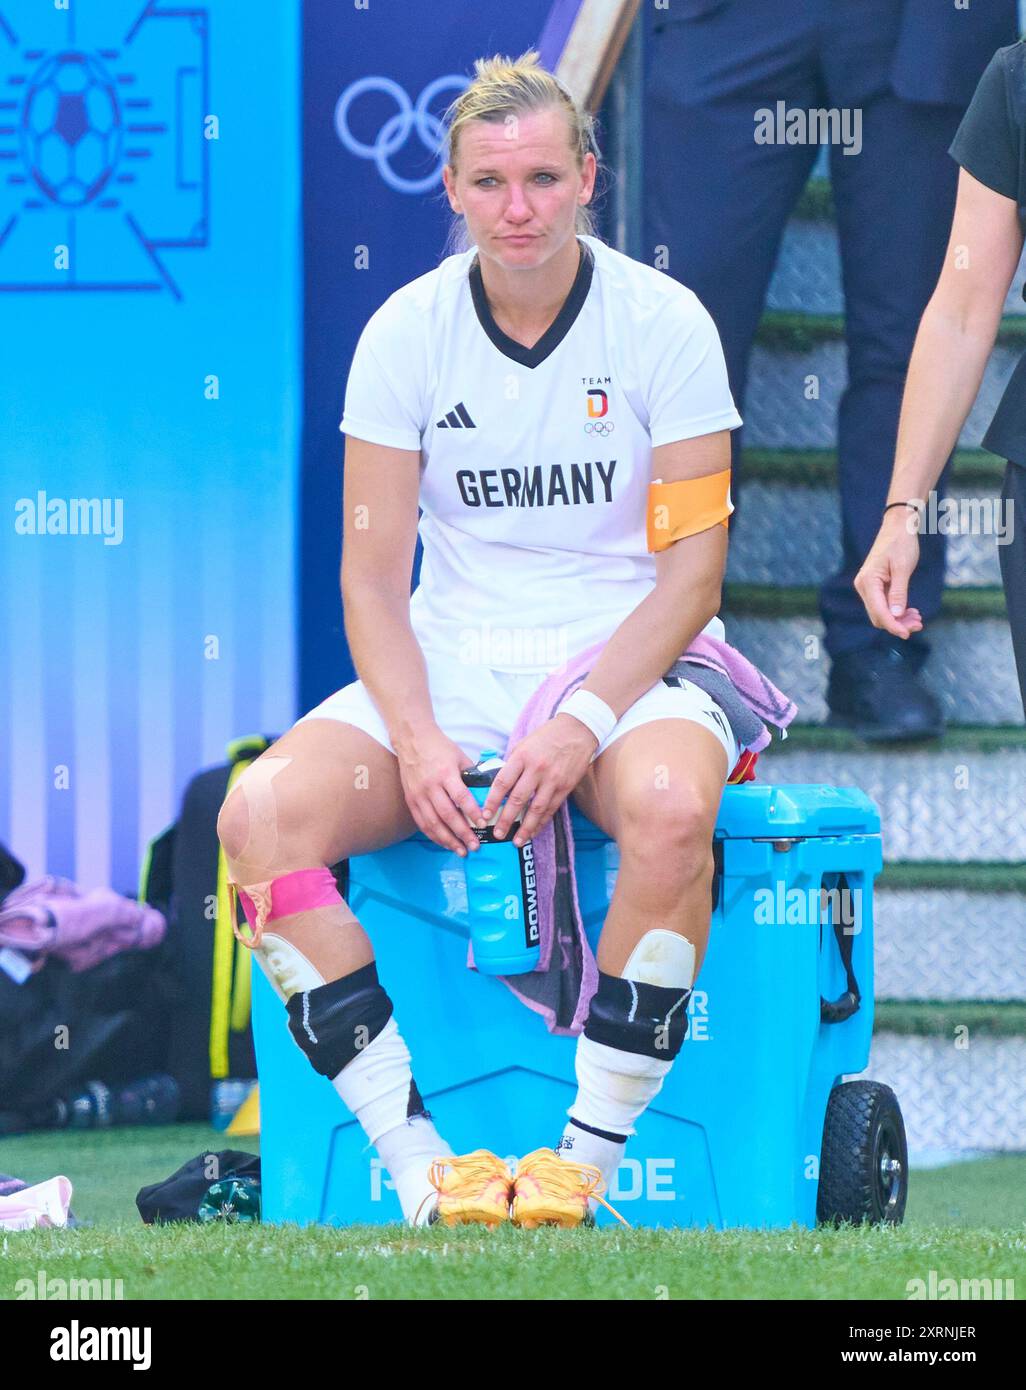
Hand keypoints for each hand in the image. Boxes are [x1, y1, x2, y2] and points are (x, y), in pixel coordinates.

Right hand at [393, 725, 485, 856]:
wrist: (412, 740)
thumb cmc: (439, 747)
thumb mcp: (460, 756)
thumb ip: (472, 775)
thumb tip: (488, 792)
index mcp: (445, 773)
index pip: (461, 797)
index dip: (473, 813)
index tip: (483, 824)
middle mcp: (430, 786)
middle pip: (448, 815)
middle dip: (462, 833)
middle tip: (475, 846)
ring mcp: (418, 795)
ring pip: (433, 823)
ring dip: (448, 840)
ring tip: (461, 850)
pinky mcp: (411, 800)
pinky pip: (422, 823)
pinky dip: (434, 836)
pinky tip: (445, 843)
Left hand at [478, 713, 598, 846]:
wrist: (577, 730)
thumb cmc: (547, 737)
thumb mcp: (524, 744)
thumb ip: (513, 764)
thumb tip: (499, 785)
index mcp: (522, 756)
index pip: (502, 782)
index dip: (492, 801)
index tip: (485, 815)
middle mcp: (537, 769)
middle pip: (517, 799)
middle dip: (505, 820)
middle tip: (497, 834)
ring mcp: (552, 779)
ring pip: (536, 809)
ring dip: (525, 828)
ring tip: (516, 841)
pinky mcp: (565, 786)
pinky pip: (551, 809)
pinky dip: (542, 822)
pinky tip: (533, 831)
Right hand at [854, 510, 924, 640]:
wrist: (898, 527)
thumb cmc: (901, 544)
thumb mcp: (903, 568)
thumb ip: (898, 592)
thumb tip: (896, 615)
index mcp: (868, 581)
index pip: (879, 611)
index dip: (893, 625)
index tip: (908, 633)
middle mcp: (863, 586)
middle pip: (878, 615)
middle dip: (898, 623)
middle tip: (919, 623)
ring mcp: (867, 586)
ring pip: (881, 612)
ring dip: (898, 619)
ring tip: (917, 618)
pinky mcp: (874, 586)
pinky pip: (883, 604)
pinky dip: (896, 610)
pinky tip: (910, 610)